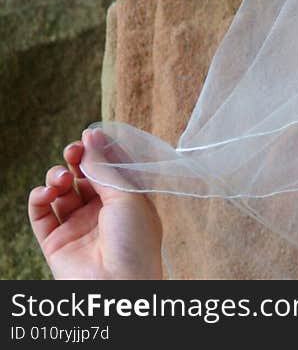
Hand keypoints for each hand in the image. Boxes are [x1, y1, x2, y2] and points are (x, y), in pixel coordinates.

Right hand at [28, 129, 162, 279]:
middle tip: (72, 150)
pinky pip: (41, 214)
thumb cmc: (135, 242)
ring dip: (57, 177)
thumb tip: (92, 136)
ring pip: (61, 191)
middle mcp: (104, 211)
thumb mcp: (128, 196)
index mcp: (129, 199)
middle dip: (76, 159)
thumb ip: (106, 167)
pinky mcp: (56, 241)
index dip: (100, 149)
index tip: (90, 133)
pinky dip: (39, 198)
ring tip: (62, 179)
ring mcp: (79, 226)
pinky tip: (46, 193)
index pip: (112, 167)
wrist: (118, 286)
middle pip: (84, 175)